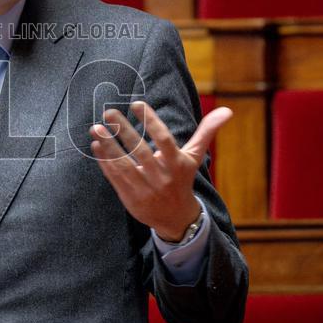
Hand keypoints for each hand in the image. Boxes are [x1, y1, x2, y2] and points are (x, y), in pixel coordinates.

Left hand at [89, 101, 232, 240]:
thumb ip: (206, 133)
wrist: (176, 218)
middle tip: (109, 113)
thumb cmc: (182, 180)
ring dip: (108, 145)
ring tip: (96, 128)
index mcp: (177, 164)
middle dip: (124, 131)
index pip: (164, 139)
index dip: (151, 121)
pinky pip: (115, 177)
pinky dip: (104, 161)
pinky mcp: (130, 197)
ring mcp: (145, 188)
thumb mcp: (194, 158)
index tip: (137, 104)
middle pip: (140, 151)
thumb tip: (227, 111)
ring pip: (124, 164)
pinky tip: (95, 145)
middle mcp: (161, 176)